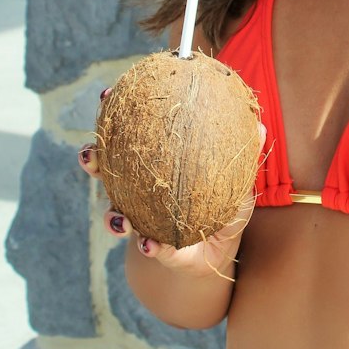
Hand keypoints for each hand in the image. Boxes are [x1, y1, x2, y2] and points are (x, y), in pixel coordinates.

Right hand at [79, 94, 265, 278]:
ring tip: (117, 216)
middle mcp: (138, 190)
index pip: (127, 137)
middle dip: (93, 159)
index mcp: (153, 166)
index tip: (106, 95)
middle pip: (106, 170)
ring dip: (111, 214)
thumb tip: (259, 125)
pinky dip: (146, 244)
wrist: (219, 253)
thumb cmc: (223, 208)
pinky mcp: (154, 249)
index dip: (113, 115)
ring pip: (114, 213)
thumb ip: (244, 155)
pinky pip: (147, 246)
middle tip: (90, 153)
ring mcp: (140, 219)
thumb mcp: (237, 181)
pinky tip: (148, 242)